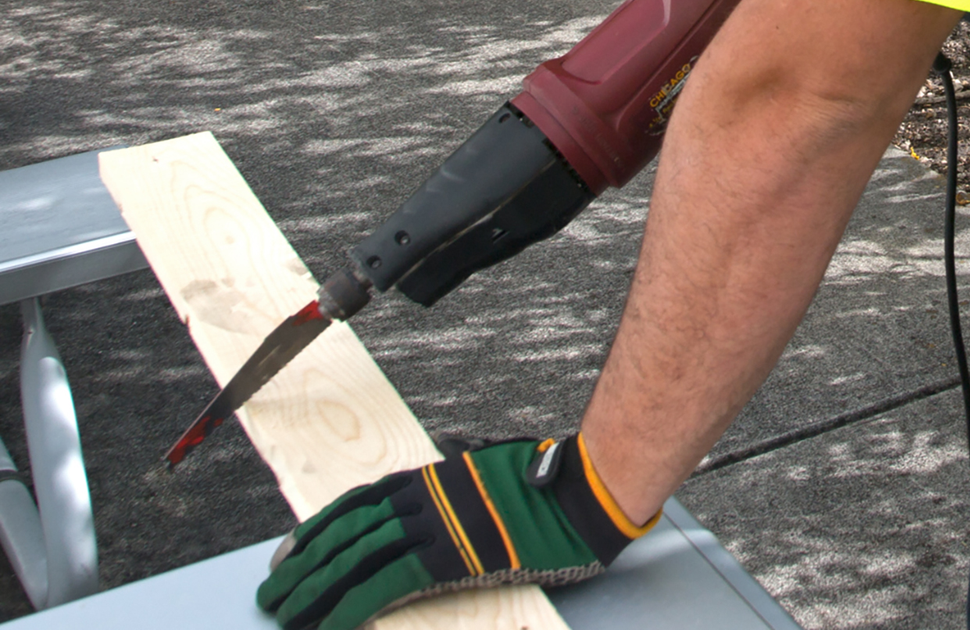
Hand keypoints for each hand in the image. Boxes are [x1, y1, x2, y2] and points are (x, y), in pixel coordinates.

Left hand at [257, 434, 652, 629]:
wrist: (581, 495)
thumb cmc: (549, 485)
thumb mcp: (493, 472)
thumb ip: (461, 482)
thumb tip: (448, 477)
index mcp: (435, 478)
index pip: (362, 502)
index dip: (321, 527)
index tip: (290, 548)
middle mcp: (427, 498)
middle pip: (350, 529)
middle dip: (305, 561)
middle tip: (271, 588)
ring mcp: (437, 527)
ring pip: (358, 557)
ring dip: (315, 588)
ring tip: (284, 612)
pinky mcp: (448, 559)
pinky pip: (385, 586)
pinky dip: (350, 608)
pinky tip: (327, 626)